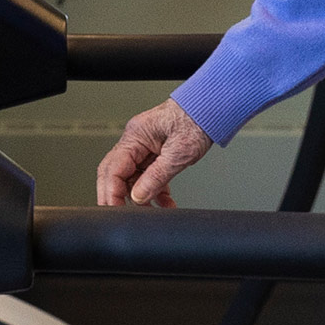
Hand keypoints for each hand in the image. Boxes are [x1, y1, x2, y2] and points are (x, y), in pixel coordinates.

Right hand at [98, 99, 216, 206]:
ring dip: (141, 196)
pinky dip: (154, 190)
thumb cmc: (197, 120)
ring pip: (132, 178)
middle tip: (123, 216)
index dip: (111, 193)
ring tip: (156, 210)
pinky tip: (165, 202)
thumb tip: (137, 197)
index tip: (116, 210)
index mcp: (135, 136)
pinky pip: (147, 175)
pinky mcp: (154, 152)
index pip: (113, 169)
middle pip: (115, 174)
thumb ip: (156, 178)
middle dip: (118, 197)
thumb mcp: (178, 154)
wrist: (212, 109)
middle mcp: (135, 140)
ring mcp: (144, 146)